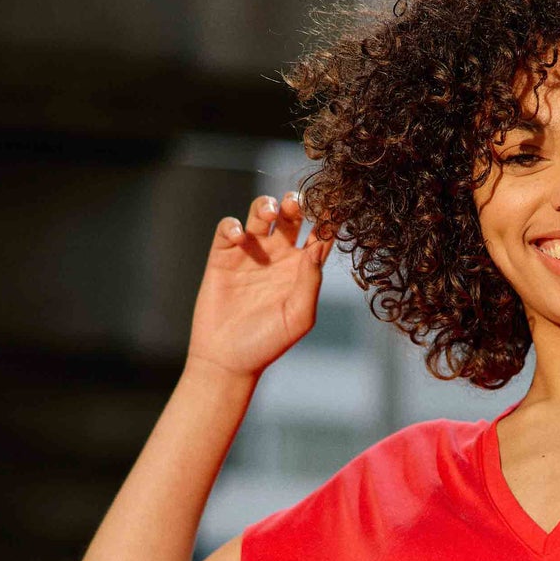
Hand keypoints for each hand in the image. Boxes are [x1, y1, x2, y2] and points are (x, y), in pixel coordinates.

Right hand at [186, 190, 335, 380]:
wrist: (228, 359)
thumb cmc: (268, 342)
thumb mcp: (299, 315)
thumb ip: (310, 281)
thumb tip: (317, 248)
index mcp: (302, 268)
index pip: (320, 235)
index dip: (328, 217)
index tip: (335, 202)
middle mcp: (278, 256)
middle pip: (291, 216)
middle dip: (295, 203)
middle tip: (295, 204)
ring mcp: (251, 253)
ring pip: (261, 213)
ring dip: (266, 205)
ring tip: (270, 213)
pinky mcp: (223, 256)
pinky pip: (229, 228)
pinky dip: (234, 225)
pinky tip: (240, 237)